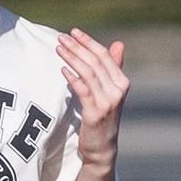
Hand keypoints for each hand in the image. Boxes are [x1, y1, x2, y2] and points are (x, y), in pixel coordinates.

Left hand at [56, 26, 128, 158]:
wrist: (102, 148)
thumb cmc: (103, 117)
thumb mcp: (110, 91)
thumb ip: (113, 68)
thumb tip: (118, 43)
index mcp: (122, 82)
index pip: (104, 56)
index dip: (89, 42)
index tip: (74, 31)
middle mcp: (118, 90)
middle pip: (95, 62)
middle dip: (78, 47)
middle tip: (61, 37)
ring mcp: (108, 102)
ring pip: (88, 73)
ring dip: (72, 58)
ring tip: (58, 49)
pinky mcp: (95, 113)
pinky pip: (83, 91)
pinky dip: (73, 79)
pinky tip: (63, 70)